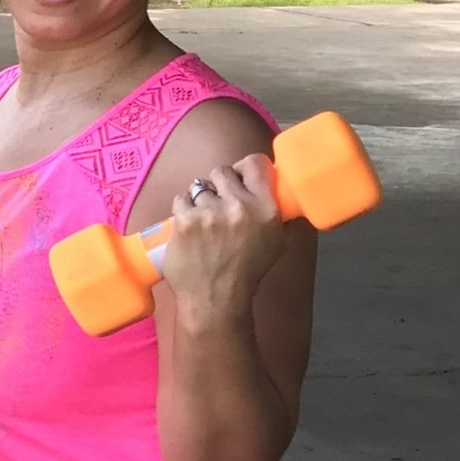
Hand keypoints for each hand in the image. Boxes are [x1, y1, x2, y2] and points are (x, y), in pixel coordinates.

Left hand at [161, 155, 288, 321]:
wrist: (216, 297)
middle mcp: (239, 206)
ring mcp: (209, 213)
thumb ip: (278, 214)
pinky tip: (188, 226)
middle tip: (218, 202)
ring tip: (203, 220)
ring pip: (199, 186)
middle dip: (219, 184)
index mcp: (265, 208)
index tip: (240, 175)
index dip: (245, 166)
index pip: (256, 163)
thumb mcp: (278, 242)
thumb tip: (278, 191)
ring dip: (199, 199)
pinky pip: (180, 200)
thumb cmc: (248, 271)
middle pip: (222, 171)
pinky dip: (182, 210)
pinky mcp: (185, 221)